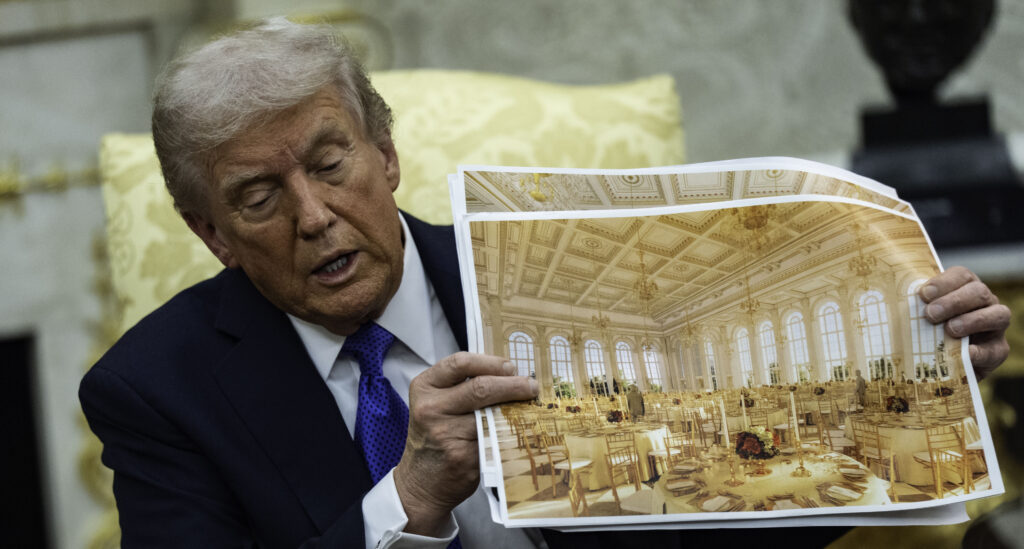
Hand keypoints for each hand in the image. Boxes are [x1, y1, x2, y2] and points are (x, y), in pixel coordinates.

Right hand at [393, 352, 537, 535]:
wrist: (421, 482)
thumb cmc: (435, 436)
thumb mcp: (437, 403)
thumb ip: (462, 386)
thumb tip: (509, 373)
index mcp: (424, 386)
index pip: (461, 363)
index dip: (491, 362)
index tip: (511, 367)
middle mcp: (430, 407)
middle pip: (481, 387)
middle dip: (513, 384)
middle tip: (532, 386)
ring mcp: (444, 433)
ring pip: (491, 414)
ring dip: (516, 409)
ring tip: (530, 406)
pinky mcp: (461, 456)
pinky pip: (493, 438)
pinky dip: (510, 432)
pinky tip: (520, 429)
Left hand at [920, 266, 1010, 378]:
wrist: (942, 364)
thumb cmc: (925, 332)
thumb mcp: (918, 316)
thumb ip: (911, 307)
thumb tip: (881, 299)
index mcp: (964, 288)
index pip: (962, 275)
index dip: (944, 282)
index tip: (923, 294)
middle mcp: (984, 303)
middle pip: (978, 292)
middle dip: (954, 301)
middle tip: (930, 314)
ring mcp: (995, 326)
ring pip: (997, 315)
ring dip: (972, 321)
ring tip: (950, 329)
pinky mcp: (997, 350)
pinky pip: (995, 349)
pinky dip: (980, 351)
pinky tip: (965, 353)